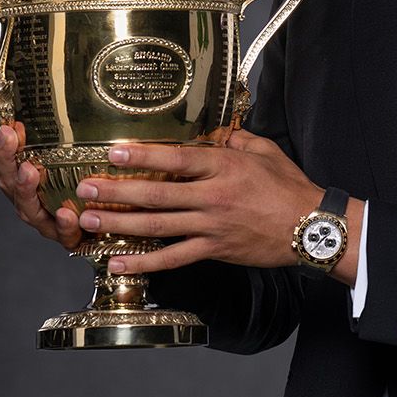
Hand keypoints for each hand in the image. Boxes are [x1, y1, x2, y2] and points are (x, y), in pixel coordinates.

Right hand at [0, 90, 80, 249]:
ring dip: (26, 187)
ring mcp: (42, 217)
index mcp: (20, 172)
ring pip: (26, 203)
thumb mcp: (74, 150)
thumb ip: (55, 125)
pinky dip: (61, 222)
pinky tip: (64, 211)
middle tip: (8, 134)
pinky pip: (61, 231)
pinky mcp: (64, 236)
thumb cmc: (82, 185)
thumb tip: (37, 85)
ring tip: (30, 171)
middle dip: (5, 153)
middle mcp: (25, 194)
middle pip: (7, 174)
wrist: (106, 230)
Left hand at [73, 130, 323, 274]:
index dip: (142, 156)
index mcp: (225, 167)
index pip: (177, 160)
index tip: (112, 154)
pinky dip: (145, 263)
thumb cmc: (290, 187)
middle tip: (84, 189)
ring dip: (119, 224)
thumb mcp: (266, 152)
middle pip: (156, 193)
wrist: (312, 227)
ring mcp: (212, 225)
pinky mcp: (215, 249)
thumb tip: (213, 132)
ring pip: (157, 225)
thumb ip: (236, 140)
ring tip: (88, 221)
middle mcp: (214, 196)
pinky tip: (119, 264)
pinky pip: (174, 258)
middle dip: (116, 192)